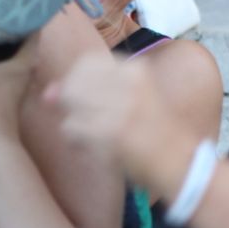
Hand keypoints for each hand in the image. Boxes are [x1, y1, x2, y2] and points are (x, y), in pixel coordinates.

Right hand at [0, 19, 37, 139]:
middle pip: (24, 35)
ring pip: (14, 48)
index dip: (27, 10)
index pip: (34, 25)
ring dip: (4, 36)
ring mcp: (18, 75)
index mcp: (27, 58)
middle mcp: (27, 65)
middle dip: (13, 20)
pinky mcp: (7, 84)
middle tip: (0, 2)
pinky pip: (5, 59)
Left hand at [49, 54, 191, 193]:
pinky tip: (98, 147)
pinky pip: (70, 128)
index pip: (85, 63)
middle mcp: (129, 84)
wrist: (181, 164)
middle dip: (72, 104)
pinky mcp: (111, 133)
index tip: (87, 100)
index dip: (76, 82)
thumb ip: (88, 90)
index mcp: (137, 70)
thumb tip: (48, 93)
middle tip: (93, 122)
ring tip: (98, 135)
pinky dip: (77, 141)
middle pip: (72, 83)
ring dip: (76, 124)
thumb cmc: (152, 132)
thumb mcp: (129, 99)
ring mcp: (120, 107)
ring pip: (68, 106)